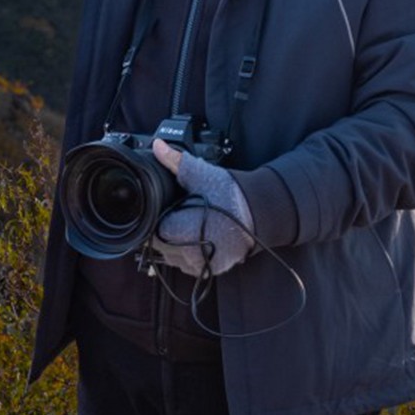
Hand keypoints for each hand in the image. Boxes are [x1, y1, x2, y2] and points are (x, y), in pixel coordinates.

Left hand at [147, 139, 255, 277]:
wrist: (261, 209)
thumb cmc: (231, 194)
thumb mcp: (200, 173)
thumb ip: (175, 161)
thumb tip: (158, 146)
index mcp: (180, 231)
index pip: (153, 231)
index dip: (157, 218)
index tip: (165, 209)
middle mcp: (190, 253)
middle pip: (163, 246)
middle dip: (166, 231)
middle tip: (179, 214)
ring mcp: (202, 264)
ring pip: (175, 257)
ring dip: (177, 243)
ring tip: (190, 224)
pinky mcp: (213, 268)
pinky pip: (192, 264)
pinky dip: (191, 252)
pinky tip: (198, 236)